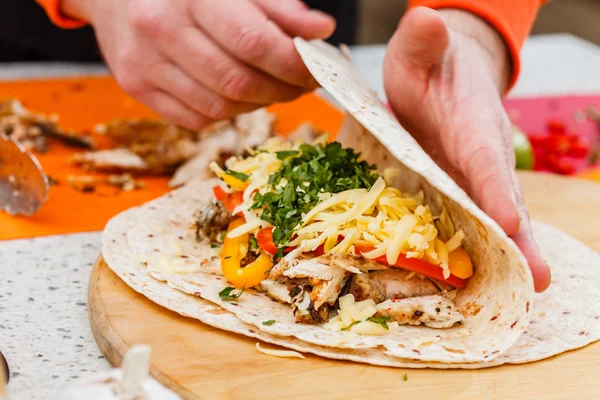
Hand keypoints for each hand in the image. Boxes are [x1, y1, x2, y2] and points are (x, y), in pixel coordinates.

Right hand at [62, 0, 334, 128]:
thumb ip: (277, 7)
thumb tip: (322, 32)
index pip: (254, 42)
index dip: (292, 64)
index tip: (315, 70)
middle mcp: (160, 28)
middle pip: (239, 81)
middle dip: (282, 90)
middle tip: (300, 83)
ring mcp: (143, 62)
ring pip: (220, 106)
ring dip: (257, 103)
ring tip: (271, 86)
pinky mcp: (135, 85)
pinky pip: (197, 117)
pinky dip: (227, 111)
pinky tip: (236, 93)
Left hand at [383, 7, 550, 291]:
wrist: (442, 73)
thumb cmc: (428, 63)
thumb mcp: (417, 50)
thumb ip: (422, 41)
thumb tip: (426, 21)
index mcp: (471, 122)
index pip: (484, 158)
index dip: (496, 188)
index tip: (510, 219)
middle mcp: (480, 153)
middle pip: (502, 196)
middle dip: (519, 235)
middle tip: (539, 276)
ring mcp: (472, 173)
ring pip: (493, 212)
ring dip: (509, 250)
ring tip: (529, 287)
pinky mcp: (459, 184)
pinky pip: (470, 215)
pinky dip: (482, 244)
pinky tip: (482, 275)